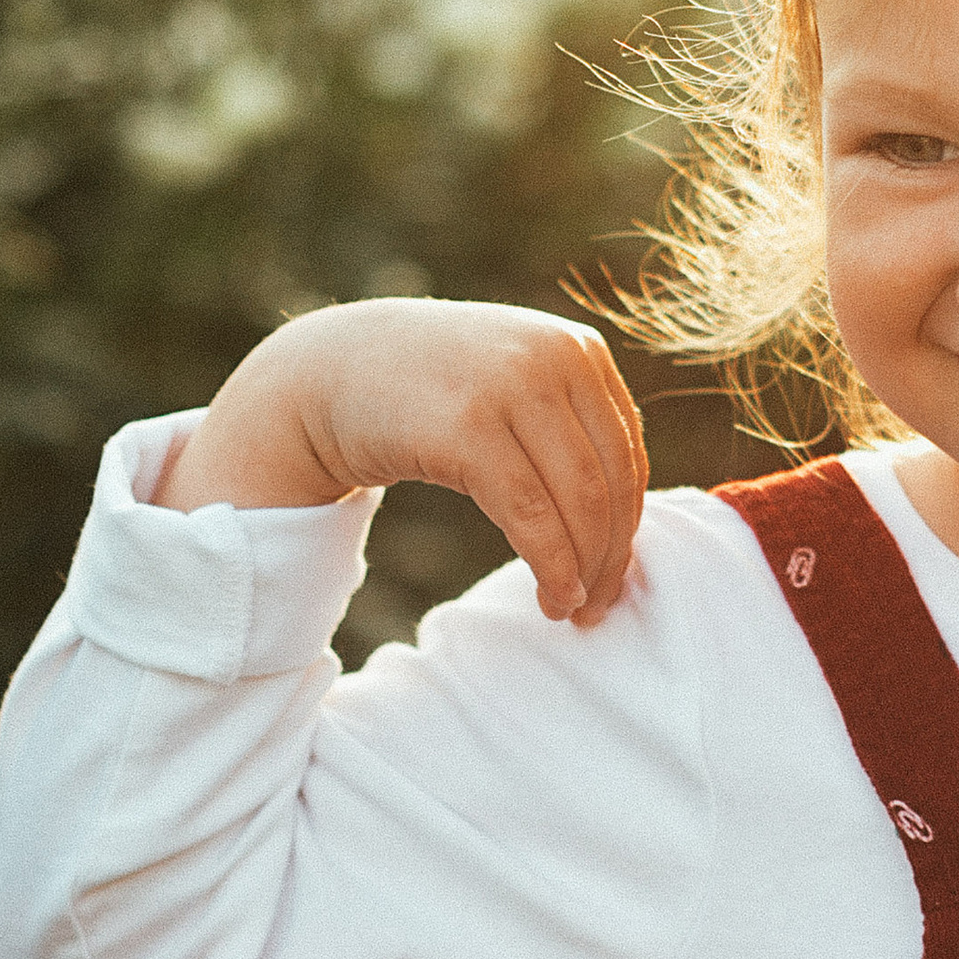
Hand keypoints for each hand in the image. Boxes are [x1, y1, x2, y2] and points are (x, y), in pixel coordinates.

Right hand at [157, 299, 647, 625]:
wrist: (328, 370)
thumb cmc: (428, 395)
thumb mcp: (514, 389)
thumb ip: (569, 431)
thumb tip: (625, 525)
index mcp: (579, 349)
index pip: (627, 454)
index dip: (630, 526)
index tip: (616, 576)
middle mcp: (554, 358)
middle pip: (610, 480)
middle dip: (611, 556)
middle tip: (599, 608)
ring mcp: (511, 387)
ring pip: (578, 500)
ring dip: (583, 568)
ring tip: (570, 608)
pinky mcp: (468, 426)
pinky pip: (530, 513)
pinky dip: (550, 563)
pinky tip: (550, 594)